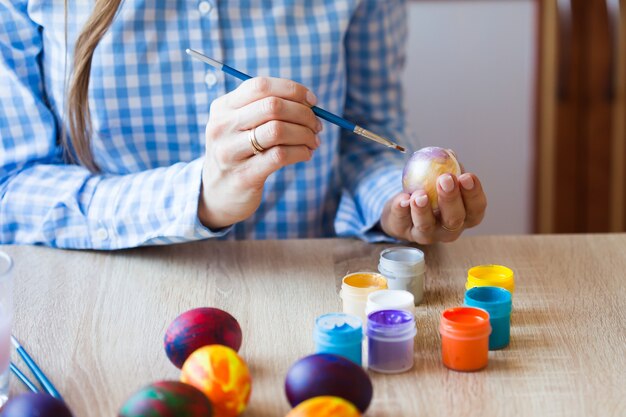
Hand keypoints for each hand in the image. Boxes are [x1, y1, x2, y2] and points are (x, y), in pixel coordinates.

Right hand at [198, 77, 321, 228]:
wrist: (217, 194)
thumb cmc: (239, 153)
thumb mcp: (241, 126)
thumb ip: (266, 109)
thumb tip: (310, 102)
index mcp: (223, 107)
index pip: (261, 86)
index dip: (292, 90)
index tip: (313, 101)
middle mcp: (223, 126)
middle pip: (273, 106)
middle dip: (304, 114)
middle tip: (317, 125)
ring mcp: (230, 152)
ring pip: (278, 130)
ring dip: (304, 134)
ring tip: (313, 141)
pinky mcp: (243, 175)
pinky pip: (280, 156)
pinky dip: (300, 152)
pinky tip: (305, 154)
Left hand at [379, 172, 486, 243]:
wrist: (405, 205)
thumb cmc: (432, 190)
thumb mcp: (442, 177)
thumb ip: (448, 167)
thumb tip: (449, 154)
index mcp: (466, 215)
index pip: (476, 207)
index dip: (473, 193)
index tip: (466, 176)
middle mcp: (449, 229)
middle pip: (454, 219)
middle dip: (450, 199)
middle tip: (445, 180)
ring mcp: (427, 234)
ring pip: (426, 225)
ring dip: (423, 209)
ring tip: (419, 195)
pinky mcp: (404, 232)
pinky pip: (402, 221)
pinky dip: (402, 210)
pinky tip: (402, 199)